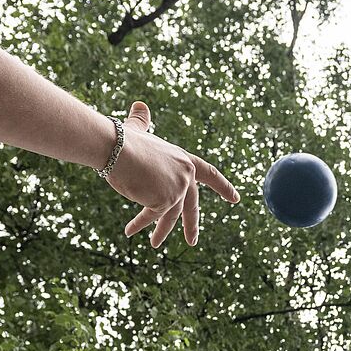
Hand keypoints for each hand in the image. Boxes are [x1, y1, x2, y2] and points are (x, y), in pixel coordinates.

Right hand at [105, 101, 238, 246]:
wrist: (115, 148)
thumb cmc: (123, 139)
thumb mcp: (137, 130)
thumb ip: (142, 121)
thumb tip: (140, 106)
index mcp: (184, 160)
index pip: (209, 174)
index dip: (223, 187)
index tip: (235, 199)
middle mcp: (185, 175)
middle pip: (191, 204)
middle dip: (191, 225)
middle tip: (192, 241)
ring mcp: (177, 189)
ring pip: (169, 216)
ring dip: (160, 232)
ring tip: (155, 244)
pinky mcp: (165, 201)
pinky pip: (151, 217)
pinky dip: (139, 224)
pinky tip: (130, 231)